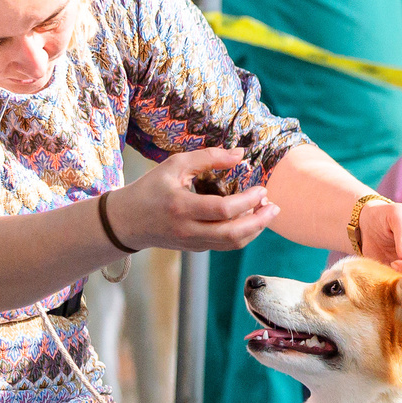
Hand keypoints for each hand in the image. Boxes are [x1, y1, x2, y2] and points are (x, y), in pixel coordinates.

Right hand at [111, 147, 278, 251]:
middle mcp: (188, 229)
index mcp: (181, 207)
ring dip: (255, 229)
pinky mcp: (195, 248)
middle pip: (233, 234)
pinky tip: (251, 218)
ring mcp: (192, 242)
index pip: (223, 209)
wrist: (126, 221)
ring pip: (232, 244)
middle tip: (275, 206)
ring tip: (268, 212)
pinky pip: (225, 245)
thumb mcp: (174, 165)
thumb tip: (241, 154)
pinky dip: (243, 233)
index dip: (248, 200)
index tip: (262, 188)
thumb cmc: (150, 188)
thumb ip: (208, 157)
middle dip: (260, 221)